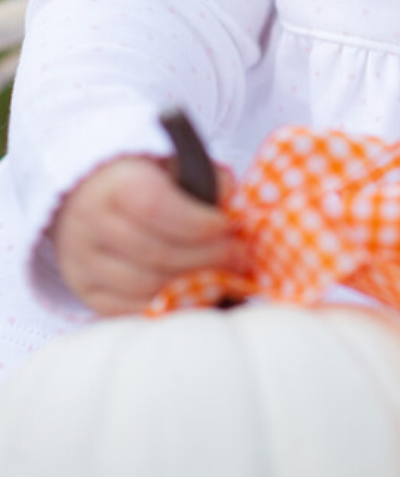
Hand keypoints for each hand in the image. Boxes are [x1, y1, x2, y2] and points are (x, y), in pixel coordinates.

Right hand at [52, 157, 244, 315]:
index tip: (226, 225)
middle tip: (239, 255)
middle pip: (154, 252)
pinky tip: (197, 293)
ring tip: (225, 275)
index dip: (196, 221)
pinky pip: (132, 310)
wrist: (90, 201)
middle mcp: (89, 223)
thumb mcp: (171, 166)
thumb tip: (228, 194)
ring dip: (193, 284)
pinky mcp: (88, 292)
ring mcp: (83, 262)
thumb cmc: (144, 182)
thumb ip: (204, 176)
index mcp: (112, 184)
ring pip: (145, 286)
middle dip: (207, 257)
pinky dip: (170, 303)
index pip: (154, 206)